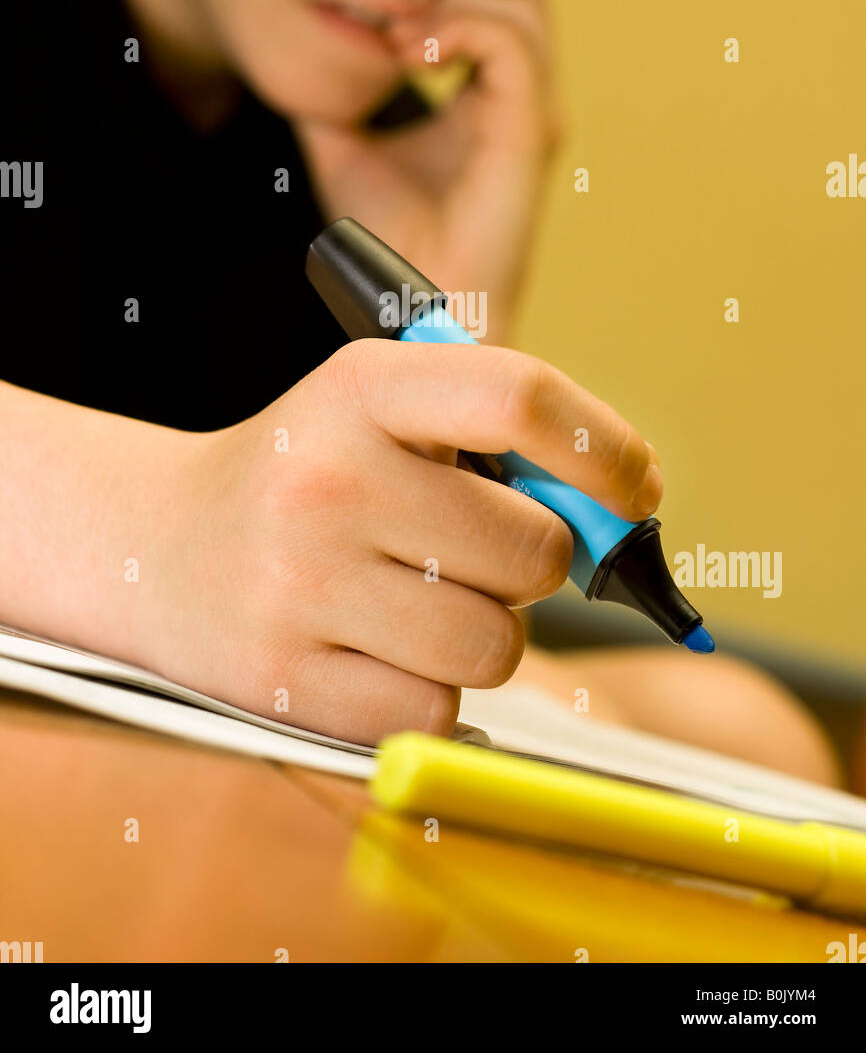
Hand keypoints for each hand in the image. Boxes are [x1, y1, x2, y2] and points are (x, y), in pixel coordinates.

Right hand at [137, 340, 661, 744]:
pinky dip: (429, 691)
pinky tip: (374, 650)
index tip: (636, 487)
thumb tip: (628, 506)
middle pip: (536, 550)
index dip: (606, 447)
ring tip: (417, 601)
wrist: (162, 547)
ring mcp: (301, 586)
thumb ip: (500, 438)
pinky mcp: (287, 682)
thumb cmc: (312, 476)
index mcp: (361, 390)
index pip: (518, 397)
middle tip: (474, 552)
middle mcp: (326, 480)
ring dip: (484, 634)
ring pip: (495, 645)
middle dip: (535, 562)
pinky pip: (438, 711)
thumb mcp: (383, 414)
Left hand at [293, 0, 562, 342]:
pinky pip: (511, 43)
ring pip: (521, 0)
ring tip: (393, 29)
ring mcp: (532, 110)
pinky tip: (408, 50)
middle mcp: (522, 96)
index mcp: (490, 94)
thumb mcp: (343, 146)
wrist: (419, 307)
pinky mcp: (530, 129)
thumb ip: (335, 94)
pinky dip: (459, 28)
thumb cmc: (389, 241)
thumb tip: (299, 47)